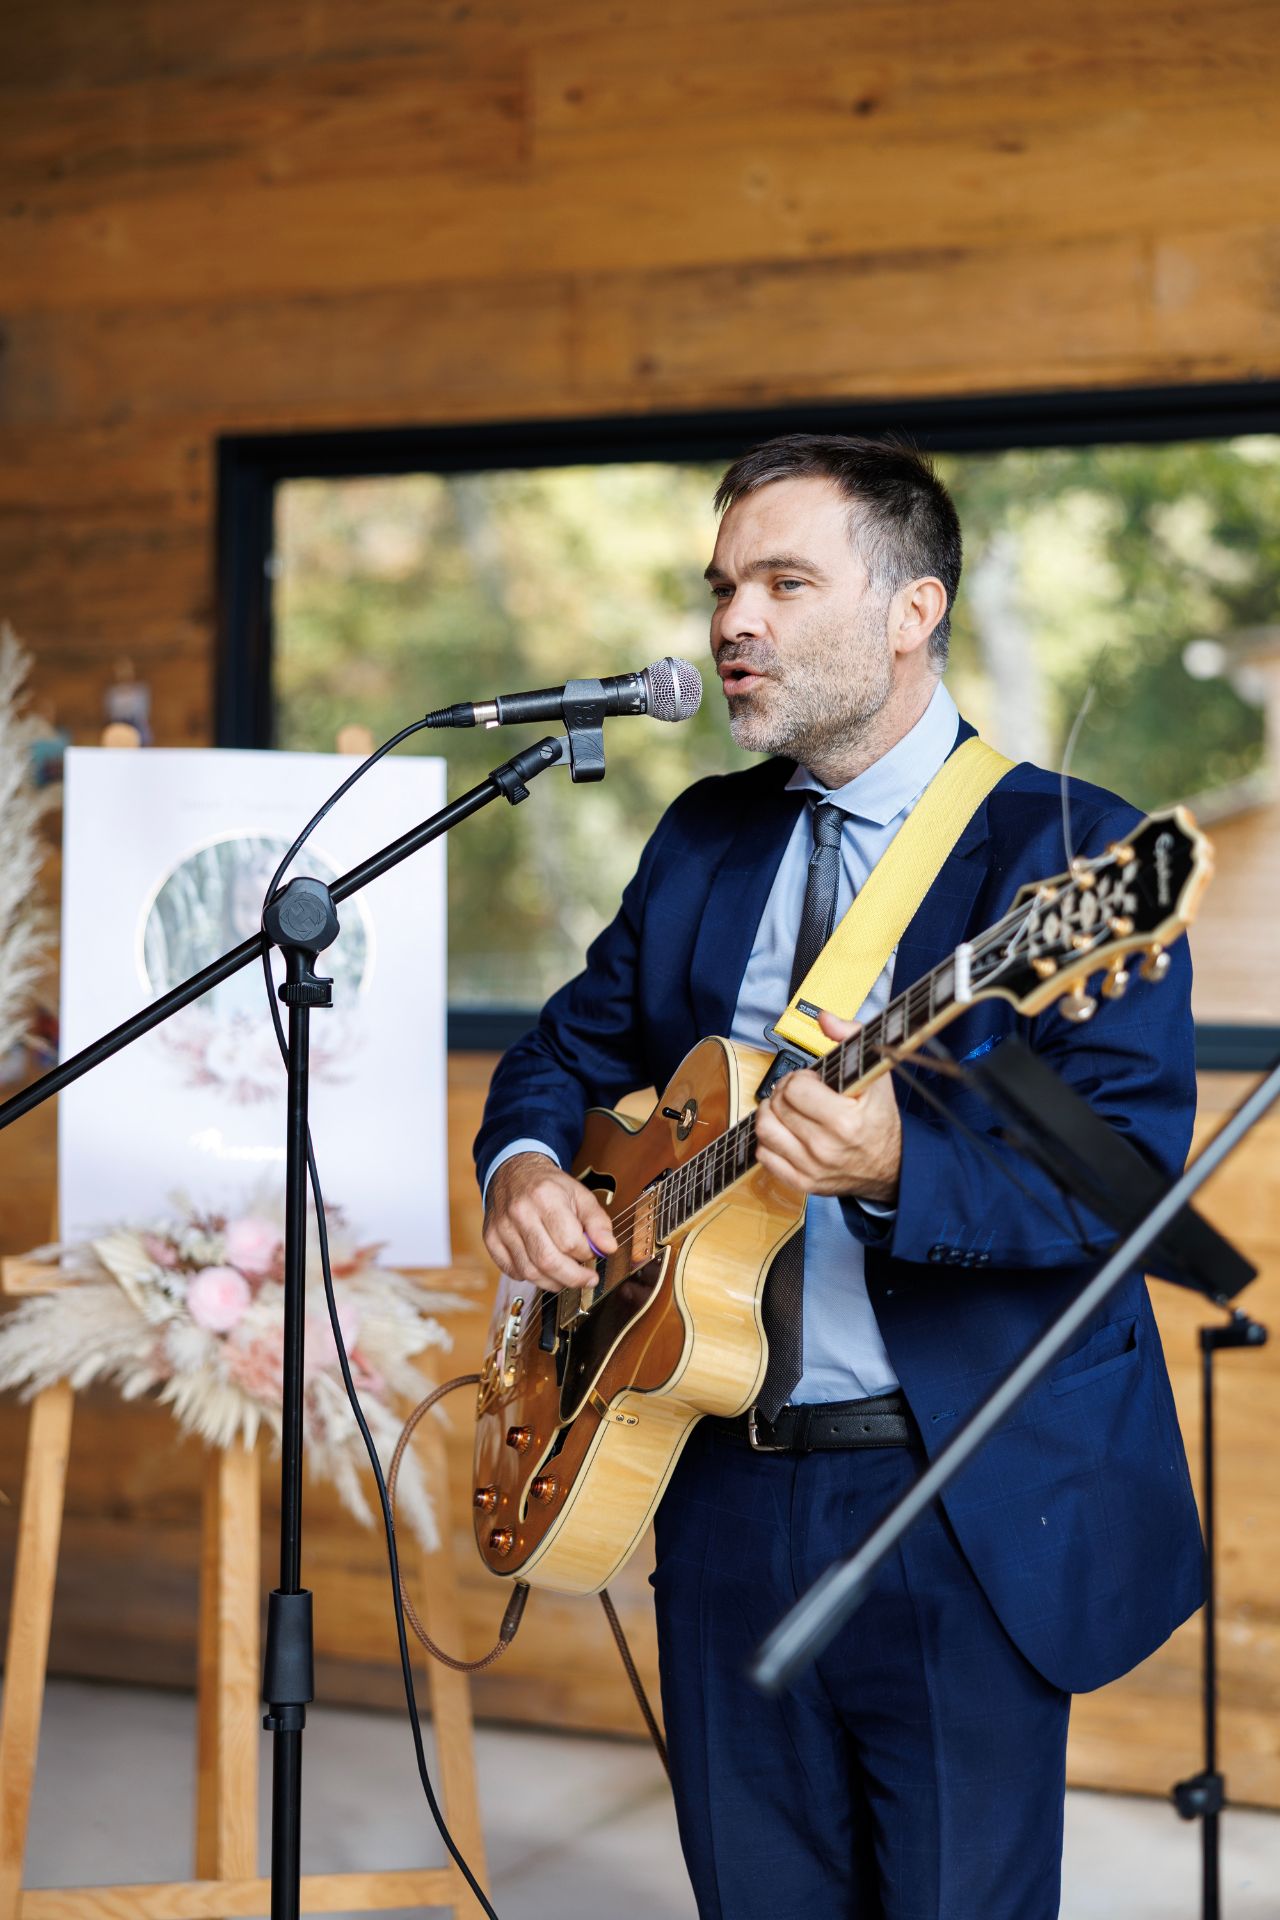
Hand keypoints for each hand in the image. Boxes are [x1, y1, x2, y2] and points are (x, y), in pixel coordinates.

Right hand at [483, 1152, 617, 1291]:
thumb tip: (608, 1248)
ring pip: (530, 1272)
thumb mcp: (580, 1195)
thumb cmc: (549, 1186)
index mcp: (545, 1197)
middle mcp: (520, 1212)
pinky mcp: (490, 1239)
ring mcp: (502, 1228)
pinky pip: (513, 1271)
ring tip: (567, 1275)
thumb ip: (598, 1222)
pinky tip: (543, 1268)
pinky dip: (531, 1277)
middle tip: (587, 1279)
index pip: (569, 1241)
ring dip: (554, 1281)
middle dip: (573, 1278)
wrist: (513, 1172)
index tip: (592, 1253)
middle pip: (548, 1261)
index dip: (586, 1253)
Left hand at [754, 1012, 901, 1203]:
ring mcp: (812, 1168)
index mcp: (845, 1121)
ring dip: (771, 1113)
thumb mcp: (876, 1075)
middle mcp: (826, 1148)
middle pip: (777, 1106)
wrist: (892, 1166)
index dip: (800, 1078)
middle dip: (785, 1092)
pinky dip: (771, 1141)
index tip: (813, 1081)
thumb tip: (825, 1018)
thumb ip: (852, 1038)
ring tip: (789, 1110)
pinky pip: (764, 1156)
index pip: (794, 1089)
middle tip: (801, 1093)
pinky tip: (788, 1133)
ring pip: (764, 1130)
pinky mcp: (803, 1183)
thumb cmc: (879, 1118)